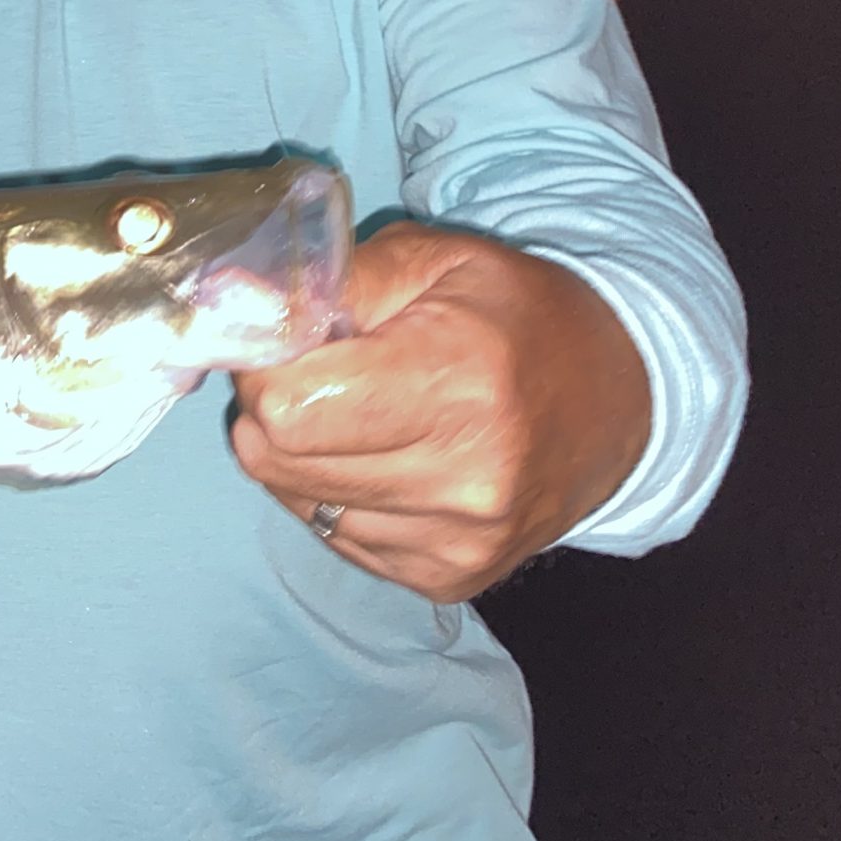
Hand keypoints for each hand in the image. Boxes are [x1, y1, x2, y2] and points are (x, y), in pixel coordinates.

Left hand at [229, 220, 650, 601]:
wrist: (616, 401)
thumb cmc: (511, 314)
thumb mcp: (431, 261)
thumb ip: (325, 279)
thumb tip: (224, 296)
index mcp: (457, 382)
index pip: (288, 408)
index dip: (267, 369)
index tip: (291, 344)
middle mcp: (464, 478)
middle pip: (279, 459)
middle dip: (274, 409)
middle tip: (320, 375)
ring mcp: (459, 540)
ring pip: (297, 501)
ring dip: (303, 454)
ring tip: (361, 412)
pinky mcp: (448, 579)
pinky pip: (334, 536)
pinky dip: (337, 492)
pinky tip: (386, 455)